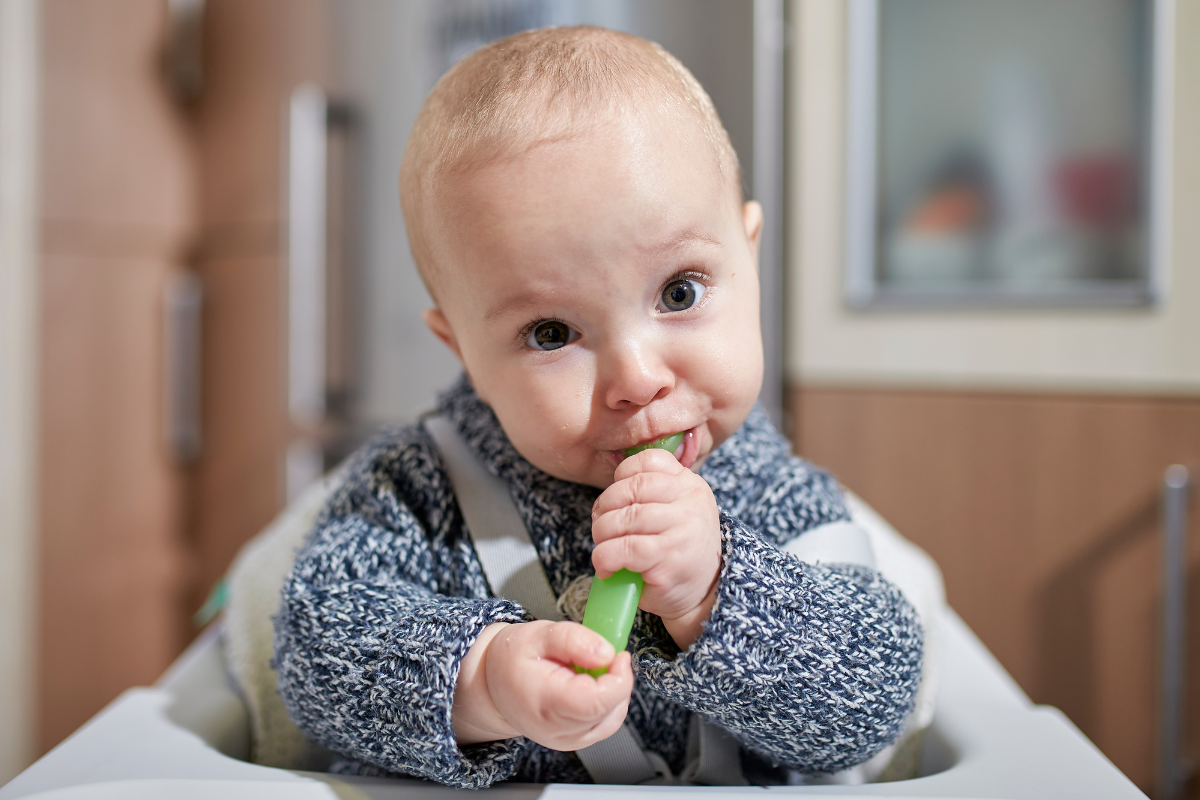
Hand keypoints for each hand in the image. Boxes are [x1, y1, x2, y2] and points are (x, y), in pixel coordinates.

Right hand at [452, 621, 632, 749]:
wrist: (493, 686)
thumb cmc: (513, 659)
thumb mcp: (538, 634)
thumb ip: (574, 639)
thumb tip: (606, 653)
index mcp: (545, 701)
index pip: (596, 702)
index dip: (618, 678)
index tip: (617, 655)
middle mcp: (556, 729)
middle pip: (609, 710)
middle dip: (616, 679)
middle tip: (597, 656)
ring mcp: (567, 740)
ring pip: (613, 717)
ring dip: (613, 691)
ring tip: (587, 670)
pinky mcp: (575, 741)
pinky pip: (607, 723)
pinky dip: (609, 702)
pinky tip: (590, 685)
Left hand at [591, 449, 721, 649]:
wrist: (703, 592)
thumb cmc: (679, 550)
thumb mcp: (676, 511)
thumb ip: (651, 492)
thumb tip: (605, 497)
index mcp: (690, 485)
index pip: (649, 461)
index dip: (622, 476)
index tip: (617, 499)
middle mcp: (690, 503)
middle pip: (631, 488)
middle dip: (605, 508)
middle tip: (603, 527)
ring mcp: (681, 530)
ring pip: (624, 518)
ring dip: (602, 534)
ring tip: (605, 548)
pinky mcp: (668, 559)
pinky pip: (624, 548)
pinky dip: (605, 557)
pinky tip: (607, 567)